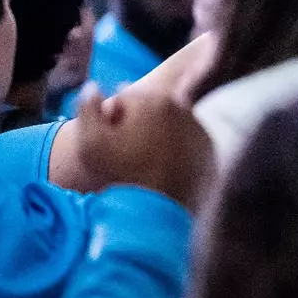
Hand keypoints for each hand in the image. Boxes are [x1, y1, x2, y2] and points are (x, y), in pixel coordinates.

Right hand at [75, 84, 215, 210]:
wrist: (154, 211)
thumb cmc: (119, 175)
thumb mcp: (90, 144)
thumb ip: (87, 108)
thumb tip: (93, 85)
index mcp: (155, 100)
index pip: (128, 99)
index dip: (114, 118)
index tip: (111, 137)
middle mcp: (183, 109)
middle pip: (152, 109)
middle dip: (138, 122)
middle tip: (128, 150)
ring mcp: (199, 129)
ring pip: (172, 124)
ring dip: (159, 134)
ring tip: (144, 160)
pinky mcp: (210, 149)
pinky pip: (189, 142)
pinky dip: (178, 148)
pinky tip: (163, 166)